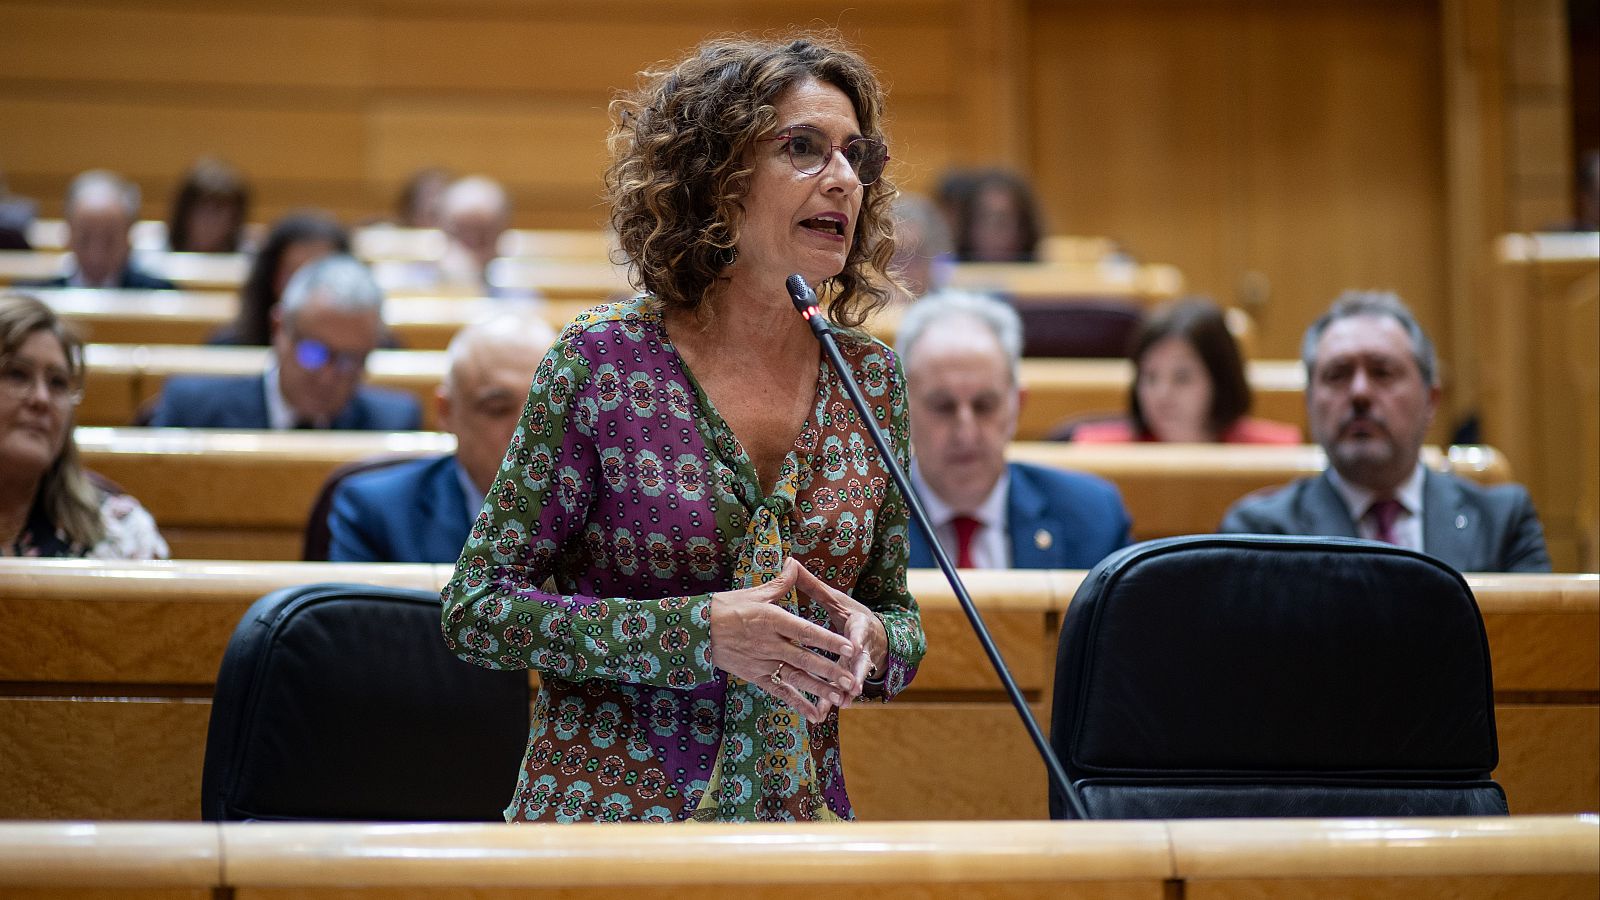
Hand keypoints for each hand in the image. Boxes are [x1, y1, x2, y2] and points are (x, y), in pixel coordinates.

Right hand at [710, 557, 856, 722]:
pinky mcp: (756, 676)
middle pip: (805, 659)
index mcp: (772, 620)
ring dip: (819, 689)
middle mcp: (770, 643)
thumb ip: (781, 583)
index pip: (806, 631)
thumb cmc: (727, 607)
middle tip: (851, 682)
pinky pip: (780, 691)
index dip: (828, 640)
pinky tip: (816, 715)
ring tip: (840, 699)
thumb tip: (794, 562)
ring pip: (796, 678)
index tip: (849, 647)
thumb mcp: (755, 593)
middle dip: (830, 671)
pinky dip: (798, 703)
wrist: (697, 630)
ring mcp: (762, 662)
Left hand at [791, 559, 887, 701]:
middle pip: (859, 661)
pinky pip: (838, 689)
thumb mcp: (834, 597)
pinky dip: (830, 700)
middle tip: (852, 686)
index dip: (857, 640)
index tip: (855, 647)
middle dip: (856, 674)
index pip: (858, 631)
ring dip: (844, 692)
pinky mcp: (849, 675)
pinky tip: (821, 714)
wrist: (876, 634)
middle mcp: (861, 646)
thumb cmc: (850, 613)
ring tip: (840, 705)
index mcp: (858, 624)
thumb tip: (790, 561)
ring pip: (850, 679)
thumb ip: (812, 584)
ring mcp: (857, 663)